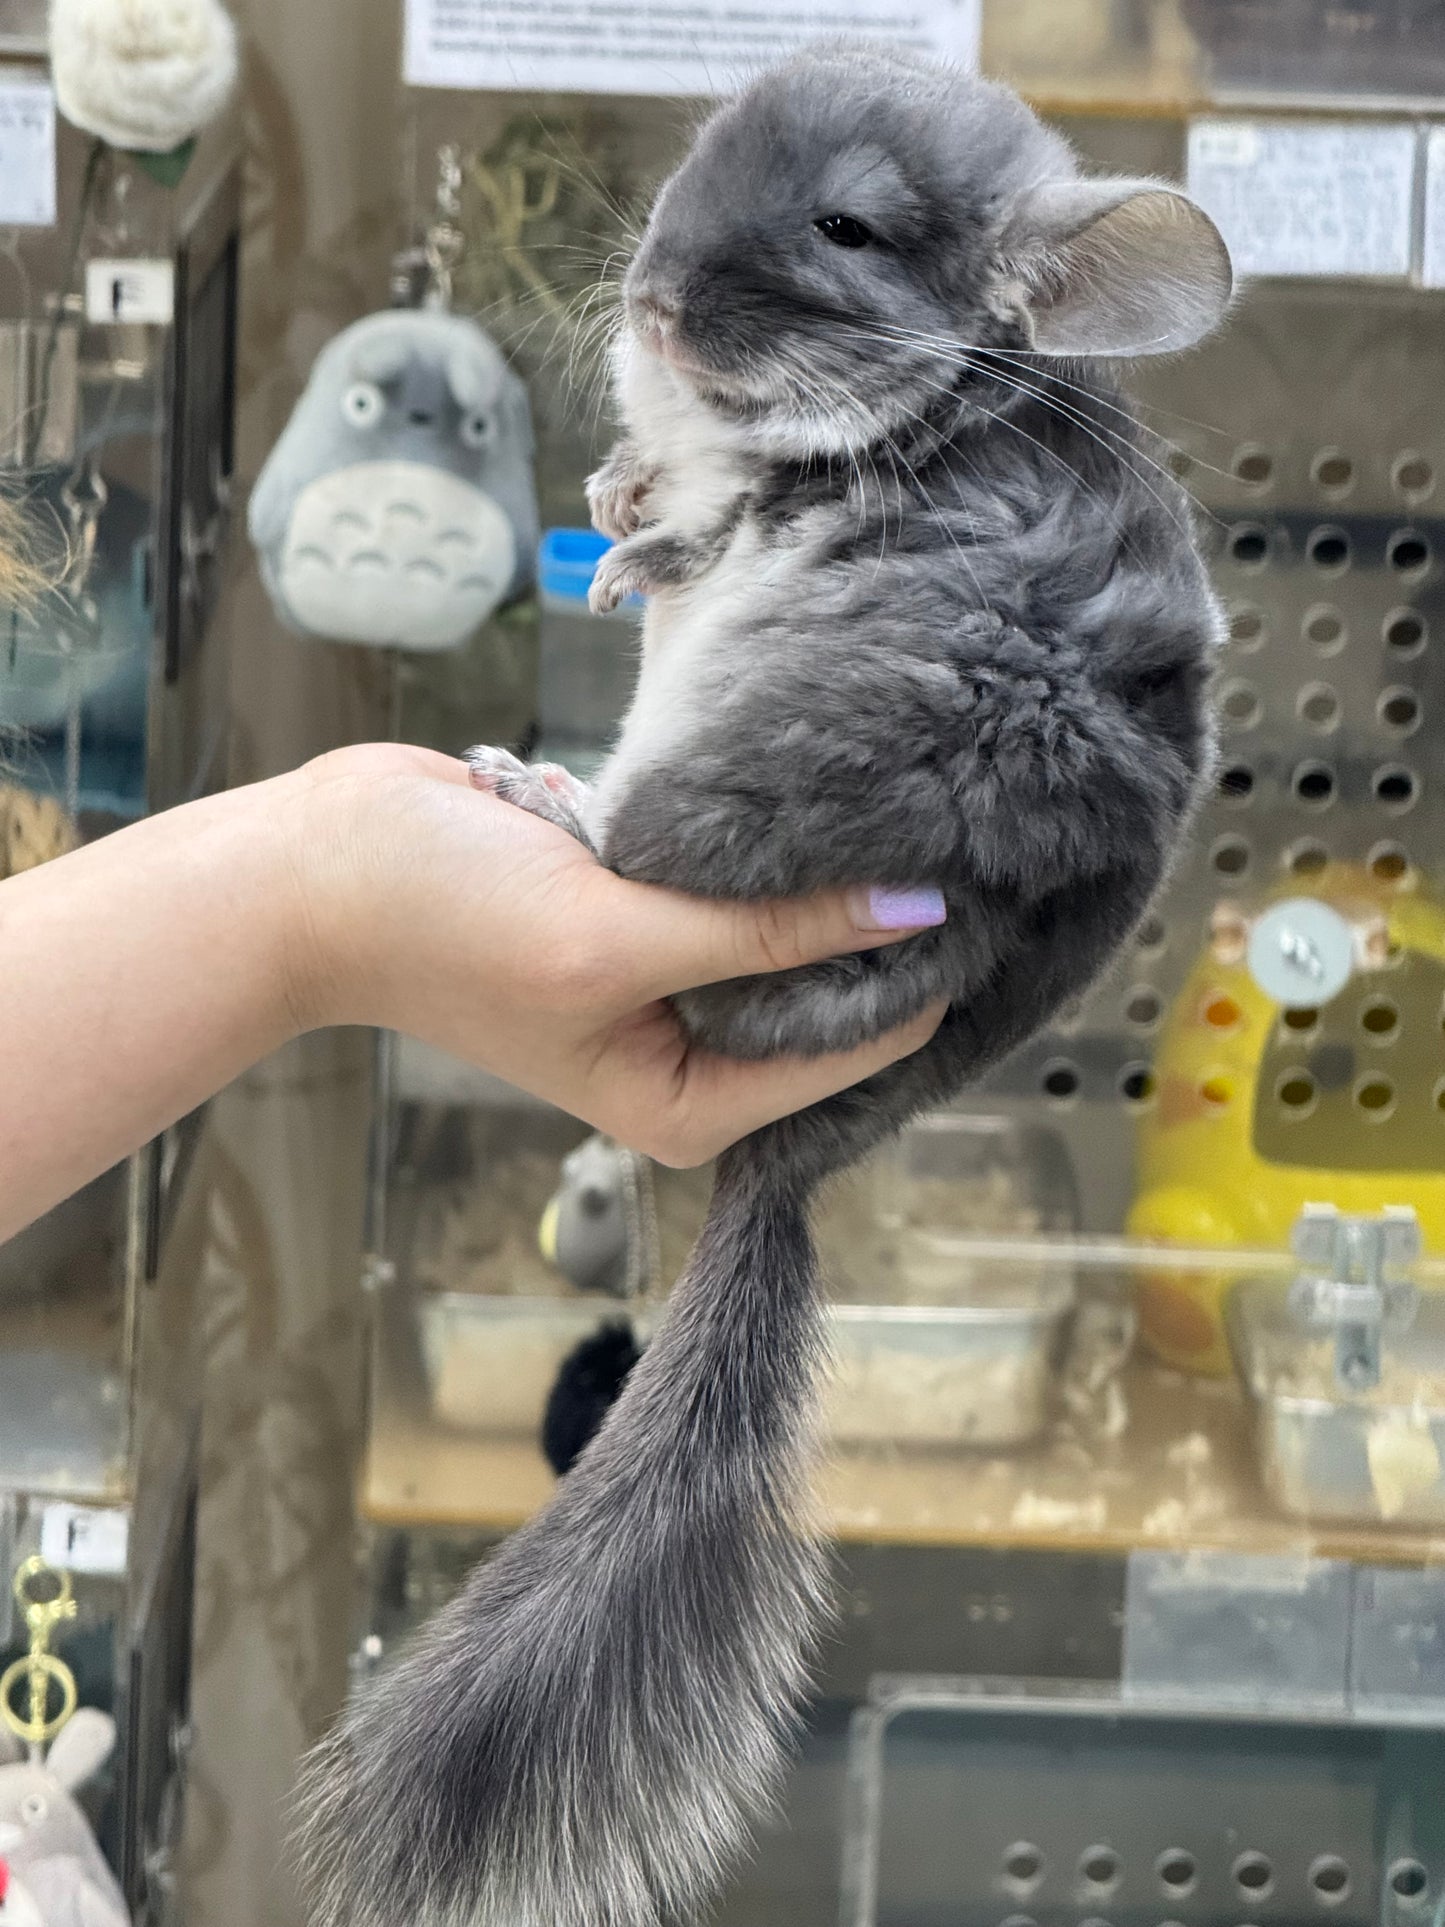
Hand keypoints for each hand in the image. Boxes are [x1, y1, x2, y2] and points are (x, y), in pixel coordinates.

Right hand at [280, 745, 946, 1165]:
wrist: (326, 862)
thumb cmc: (446, 925)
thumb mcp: (617, 939)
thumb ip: (766, 933)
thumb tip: (917, 911)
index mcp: (690, 1106)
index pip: (858, 1049)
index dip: (917, 972)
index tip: (976, 884)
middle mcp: (693, 1054)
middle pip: (834, 992)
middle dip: (881, 922)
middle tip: (952, 825)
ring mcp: (672, 978)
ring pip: (792, 928)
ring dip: (828, 873)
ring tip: (901, 797)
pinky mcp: (652, 908)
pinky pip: (744, 882)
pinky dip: (769, 844)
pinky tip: (820, 792)